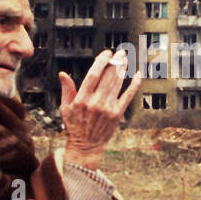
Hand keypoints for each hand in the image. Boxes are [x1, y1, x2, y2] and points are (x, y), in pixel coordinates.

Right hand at [59, 50, 142, 170]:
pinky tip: (138, 75)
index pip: (93, 75)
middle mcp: (95, 103)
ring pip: (117, 84)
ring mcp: (108, 109)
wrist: (86, 146)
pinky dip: (134, 85)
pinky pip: (128, 96)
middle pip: (107, 77)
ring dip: (122, 69)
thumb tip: (62, 74)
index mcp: (81, 99)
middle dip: (115, 62)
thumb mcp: (65, 108)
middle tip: (120, 53)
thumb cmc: (75, 126)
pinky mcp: (118, 114)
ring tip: (125, 59)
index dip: (101, 62)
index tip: (106, 53)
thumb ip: (66, 89)